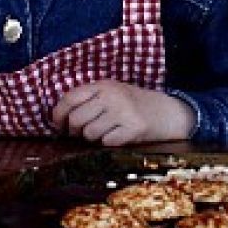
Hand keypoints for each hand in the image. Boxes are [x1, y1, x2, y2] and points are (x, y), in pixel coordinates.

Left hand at [51, 80, 196, 145]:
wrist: (169, 112)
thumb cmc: (135, 104)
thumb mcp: (113, 93)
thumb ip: (89, 100)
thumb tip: (59, 119)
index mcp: (104, 85)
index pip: (69, 98)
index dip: (58, 114)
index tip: (58, 124)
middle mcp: (112, 96)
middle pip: (76, 119)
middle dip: (75, 131)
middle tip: (82, 134)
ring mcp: (123, 112)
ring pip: (89, 134)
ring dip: (93, 138)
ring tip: (105, 132)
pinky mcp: (134, 128)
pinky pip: (106, 142)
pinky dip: (109, 143)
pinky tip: (119, 136)